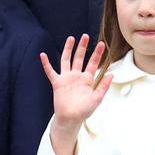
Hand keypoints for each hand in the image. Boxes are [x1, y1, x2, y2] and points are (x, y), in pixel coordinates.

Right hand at [40, 35, 112, 154]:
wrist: (71, 118)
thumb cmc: (84, 111)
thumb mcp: (97, 98)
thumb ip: (103, 86)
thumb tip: (111, 74)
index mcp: (87, 79)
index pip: (93, 63)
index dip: (97, 54)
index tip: (102, 44)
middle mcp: (76, 76)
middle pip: (79, 58)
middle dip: (83, 47)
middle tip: (86, 36)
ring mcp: (66, 78)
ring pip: (66, 60)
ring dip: (68, 49)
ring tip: (71, 38)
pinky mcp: (57, 83)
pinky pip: (50, 71)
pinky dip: (46, 64)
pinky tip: (43, 55)